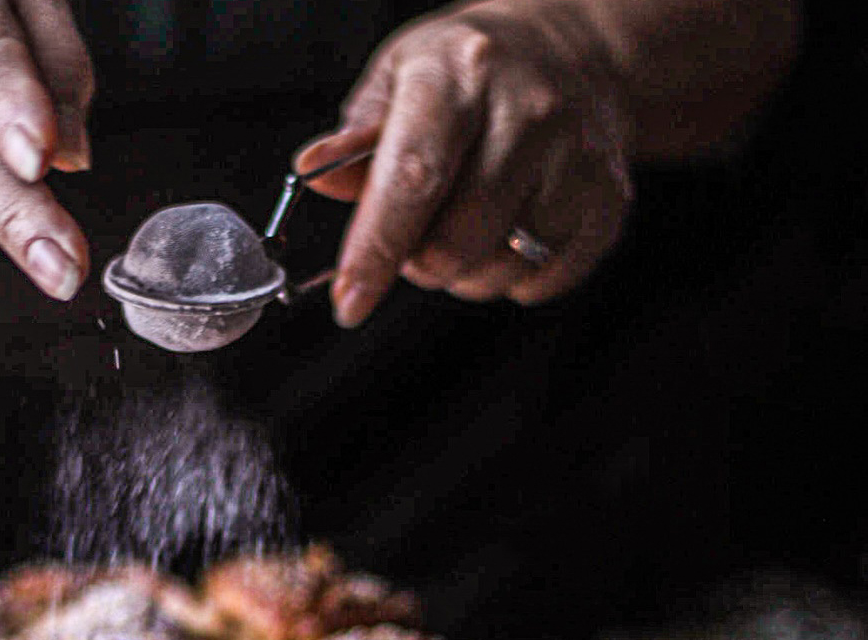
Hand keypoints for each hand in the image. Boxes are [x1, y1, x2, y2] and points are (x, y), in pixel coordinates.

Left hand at [296, 0, 633, 323]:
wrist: (571, 52)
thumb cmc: (466, 77)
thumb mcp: (399, 80)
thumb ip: (356, 138)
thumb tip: (316, 172)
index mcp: (460, 74)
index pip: (411, 179)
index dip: (376, 251)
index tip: (351, 300)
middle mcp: (529, 110)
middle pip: (455, 242)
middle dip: (420, 262)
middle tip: (419, 232)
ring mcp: (578, 156)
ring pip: (500, 271)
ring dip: (466, 272)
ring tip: (468, 224)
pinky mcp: (609, 199)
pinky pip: (542, 280)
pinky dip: (513, 277)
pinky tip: (510, 231)